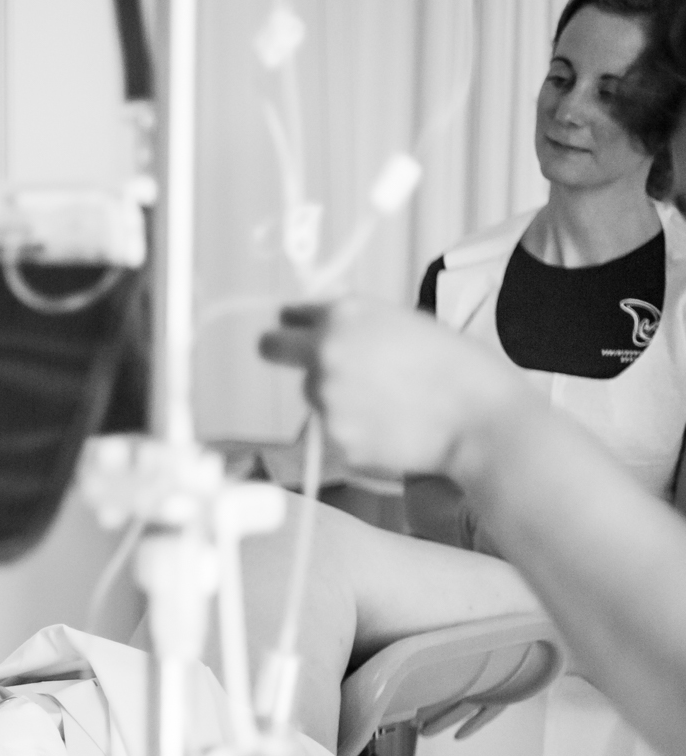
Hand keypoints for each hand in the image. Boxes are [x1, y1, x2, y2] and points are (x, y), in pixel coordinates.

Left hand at [258, 301, 528, 478]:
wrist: (484, 422)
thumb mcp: (407, 324)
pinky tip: (394, 428)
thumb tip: (325, 332)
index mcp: (344, 315)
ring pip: (313, 394)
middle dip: (284, 352)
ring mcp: (325, 399)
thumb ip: (359, 327)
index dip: (299, 325)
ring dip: (336, 397)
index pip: (290, 315)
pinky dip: (356, 432)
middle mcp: (324, 353)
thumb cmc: (461, 368)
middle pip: (272, 348)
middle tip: (314, 364)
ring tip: (390, 403)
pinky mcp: (334, 440)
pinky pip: (334, 431)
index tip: (301, 332)